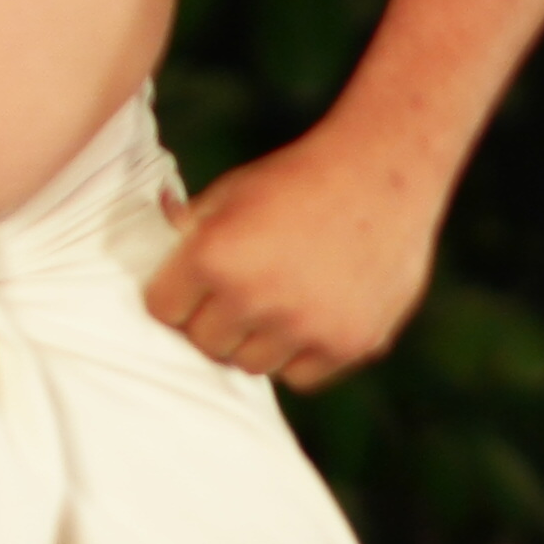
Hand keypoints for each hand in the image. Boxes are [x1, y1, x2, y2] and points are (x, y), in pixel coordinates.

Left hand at [146, 128, 449, 391]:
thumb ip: (189, 228)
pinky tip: (315, 313)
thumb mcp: (232, 191)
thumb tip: (154, 236)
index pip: (162, 311)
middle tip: (244, 291)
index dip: (178, 295)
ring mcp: (305, 325)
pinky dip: (303, 352)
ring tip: (281, 301)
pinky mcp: (349, 342)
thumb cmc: (301, 176)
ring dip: (259, 339)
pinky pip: (301, 375)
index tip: (198, 283)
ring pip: (252, 363)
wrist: (388, 168)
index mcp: (213, 256)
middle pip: (205, 344)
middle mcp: (255, 298)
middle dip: (217, 320)